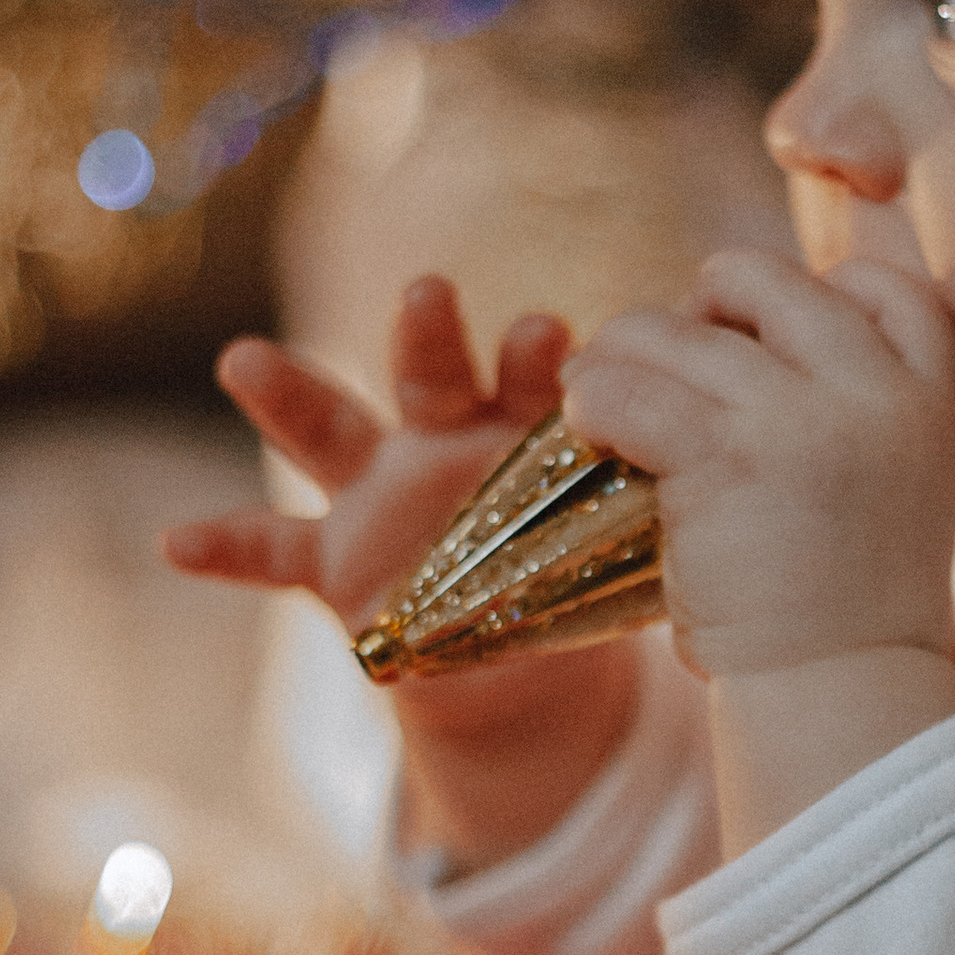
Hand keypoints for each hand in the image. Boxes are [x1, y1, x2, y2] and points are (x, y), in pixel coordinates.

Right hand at [168, 286, 644, 862]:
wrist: (522, 664)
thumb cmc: (575, 574)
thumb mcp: (625, 539)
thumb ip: (664, 506)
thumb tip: (780, 469)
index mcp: (517, 428)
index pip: (526, 377)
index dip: (537, 356)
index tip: (557, 330)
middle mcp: (441, 442)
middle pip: (430, 374)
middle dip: (427, 331)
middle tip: (432, 291)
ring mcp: (377, 496)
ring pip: (329, 430)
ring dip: (288, 393)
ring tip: (242, 359)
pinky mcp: (335, 559)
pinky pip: (268, 550)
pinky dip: (223, 546)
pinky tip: (174, 541)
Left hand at [560, 250, 954, 681]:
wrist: (840, 694)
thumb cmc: (850, 608)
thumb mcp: (895, 487)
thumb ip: (854, 412)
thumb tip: (744, 340)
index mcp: (930, 395)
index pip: (883, 283)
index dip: (812, 293)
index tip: (761, 341)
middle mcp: (875, 388)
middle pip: (763, 279)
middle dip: (700, 309)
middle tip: (666, 365)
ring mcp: (801, 415)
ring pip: (674, 331)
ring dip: (621, 354)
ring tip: (599, 393)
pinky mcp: (725, 455)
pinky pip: (628, 387)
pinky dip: (591, 398)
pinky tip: (587, 426)